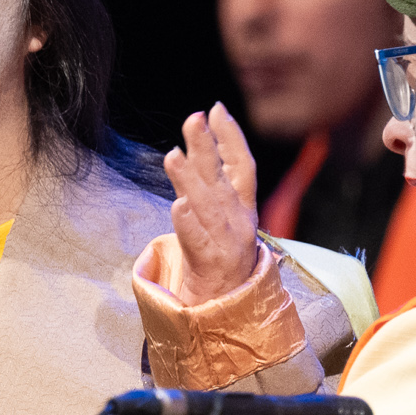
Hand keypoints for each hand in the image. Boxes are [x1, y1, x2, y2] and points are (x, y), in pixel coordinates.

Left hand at [162, 102, 261, 304]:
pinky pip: (196, 240)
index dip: (231, 136)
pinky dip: (188, 224)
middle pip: (222, 178)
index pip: (242, 164)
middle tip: (194, 119)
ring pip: (206, 206)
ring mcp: (226, 242)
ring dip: (190, 180)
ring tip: (173, 155)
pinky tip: (178, 206)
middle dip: (208, 147)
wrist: (225, 306)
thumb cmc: (218, 254)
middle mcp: (238, 220)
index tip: (216, 108)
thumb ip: (210, 181)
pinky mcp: (210, 264)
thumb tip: (196, 142)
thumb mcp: (220, 215)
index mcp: (243, 206)